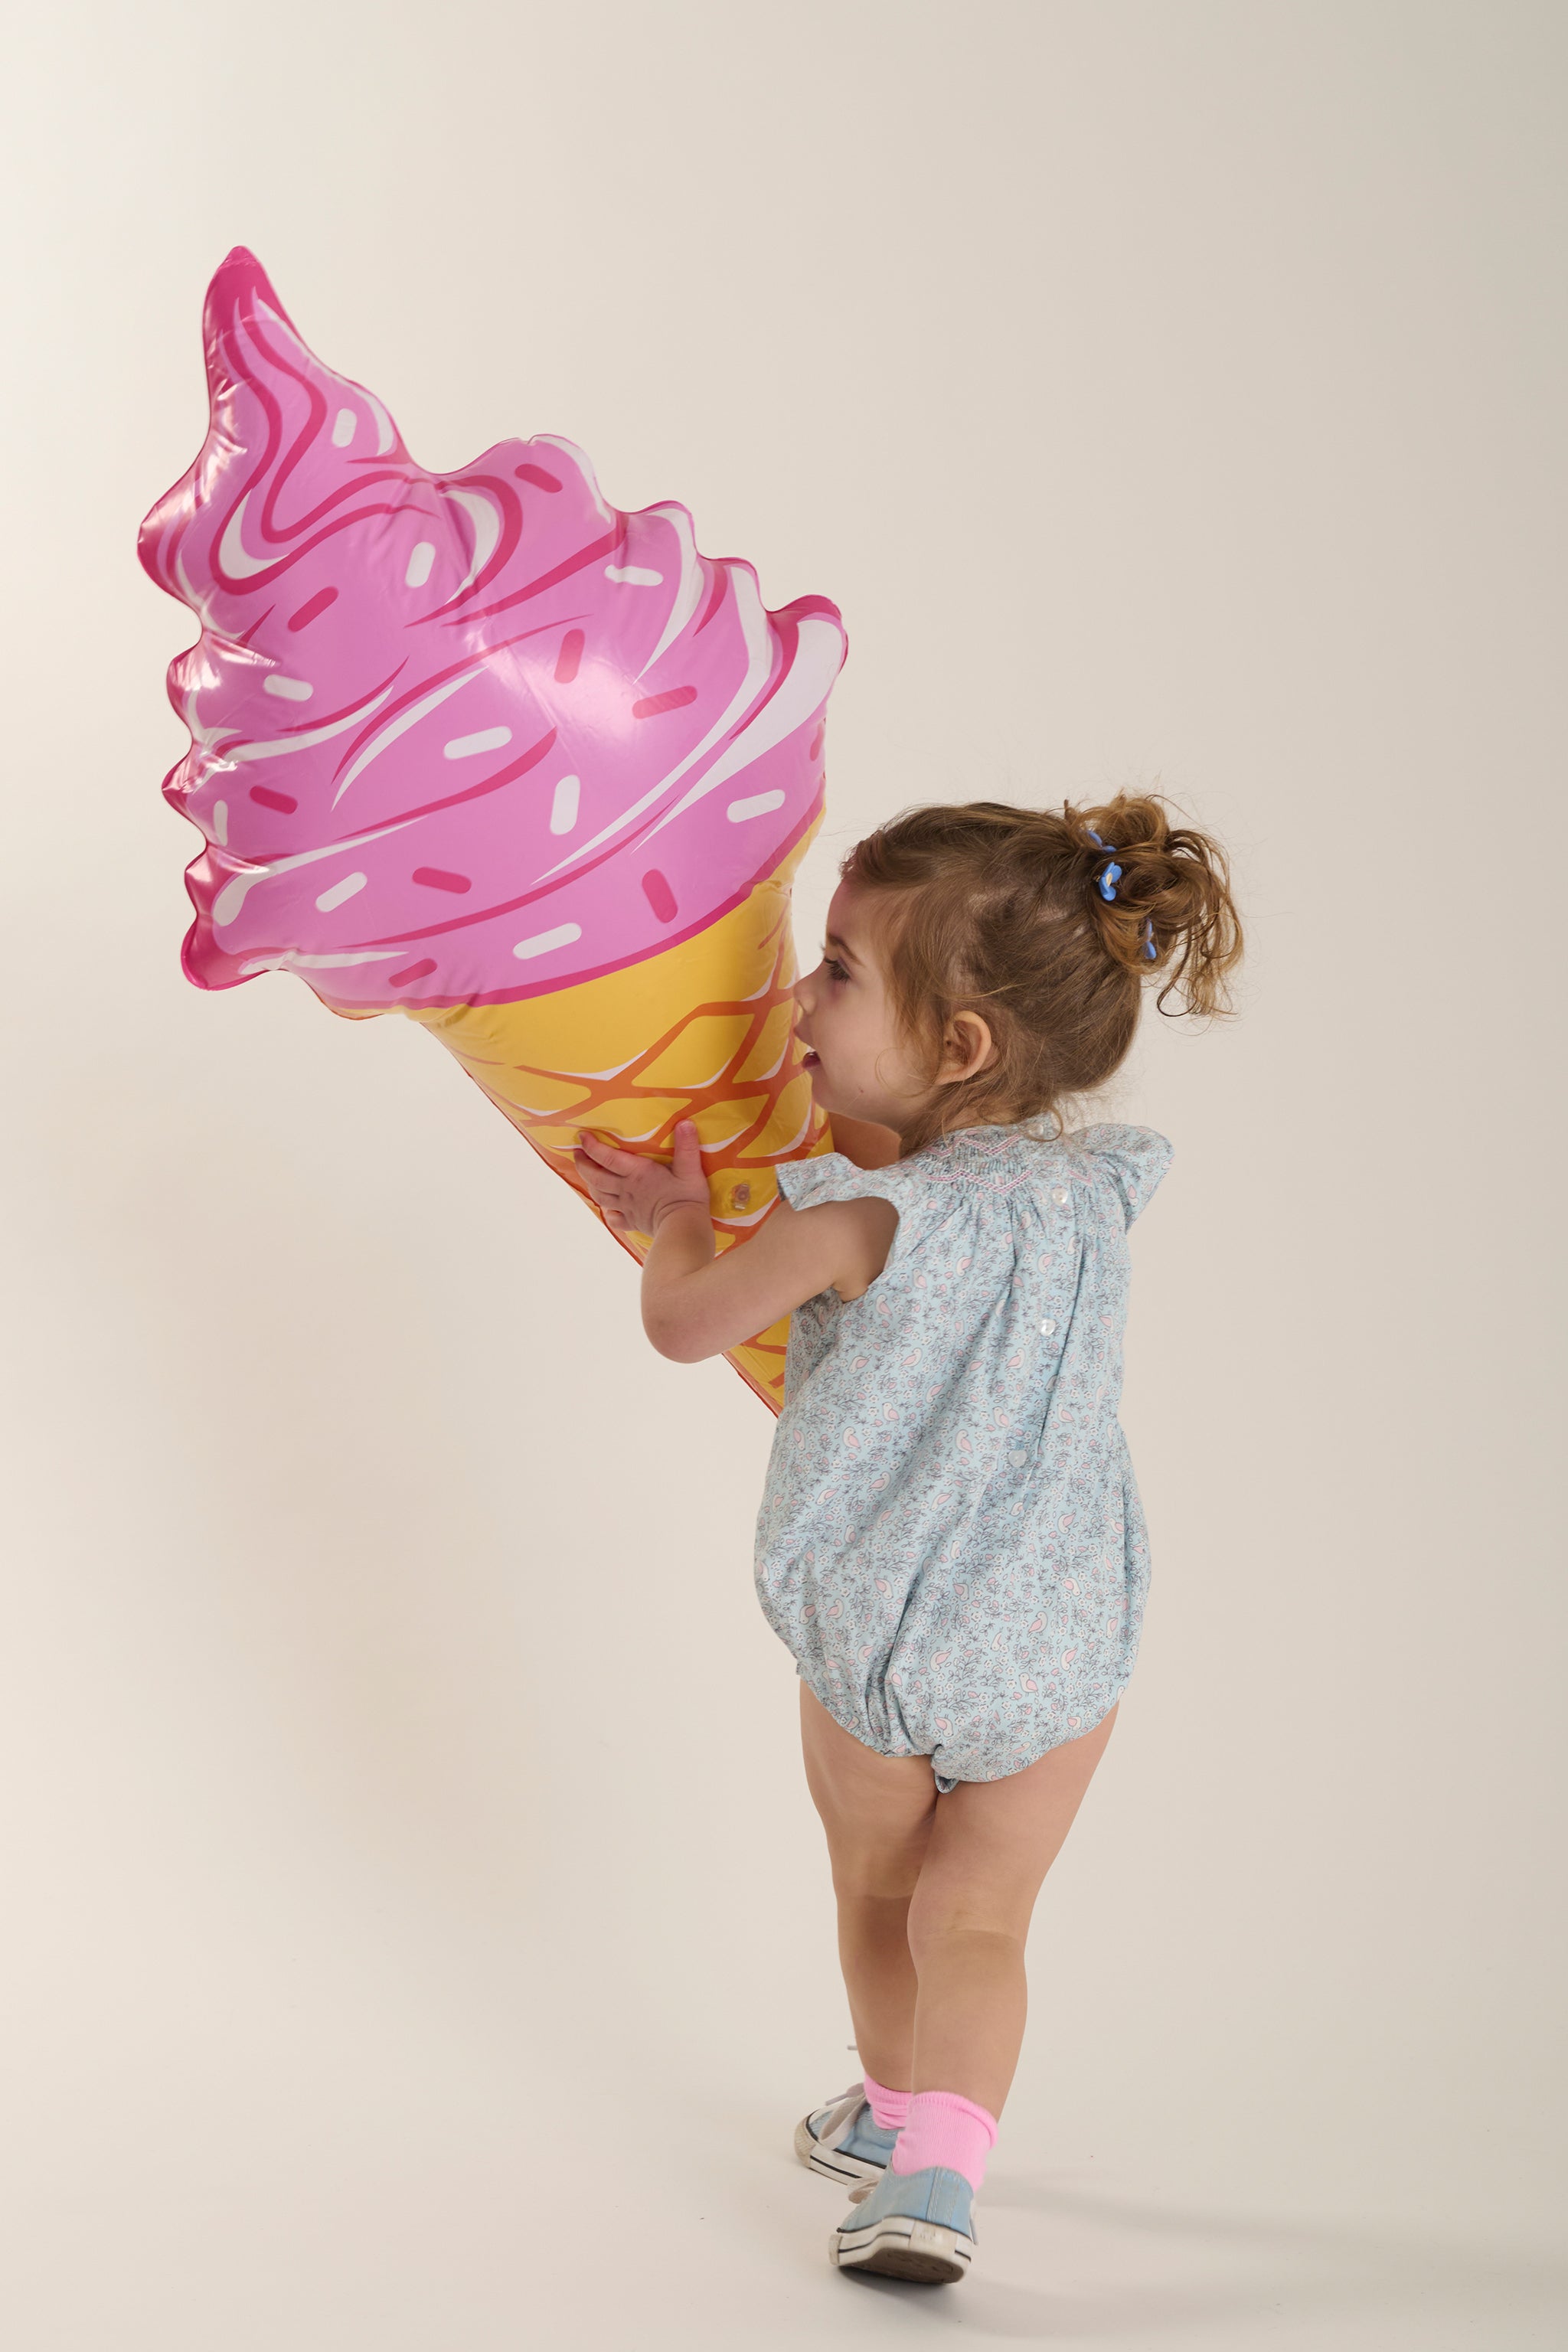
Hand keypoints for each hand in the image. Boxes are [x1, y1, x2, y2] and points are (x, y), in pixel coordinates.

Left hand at [572, 1118, 710, 1239]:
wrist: (683, 1229)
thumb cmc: (687, 1198)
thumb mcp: (689, 1169)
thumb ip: (686, 1146)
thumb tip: (685, 1122)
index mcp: (637, 1173)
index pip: (608, 1158)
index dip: (592, 1146)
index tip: (582, 1136)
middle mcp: (626, 1189)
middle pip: (596, 1177)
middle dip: (583, 1164)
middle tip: (576, 1153)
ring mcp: (627, 1208)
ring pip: (600, 1196)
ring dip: (589, 1184)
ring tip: (586, 1175)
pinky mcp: (633, 1223)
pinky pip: (614, 1219)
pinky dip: (608, 1213)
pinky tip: (608, 1211)